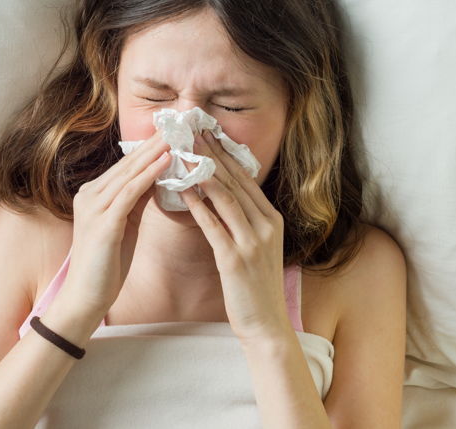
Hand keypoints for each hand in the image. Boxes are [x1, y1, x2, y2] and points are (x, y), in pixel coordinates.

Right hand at [62, 129, 171, 313]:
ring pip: (129, 173)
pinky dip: (148, 175)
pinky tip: (165, 162)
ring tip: (177, 134)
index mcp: (95, 194)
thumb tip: (157, 178)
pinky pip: (129, 192)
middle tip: (180, 122)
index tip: (174, 131)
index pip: (127, 164)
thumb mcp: (125, 225)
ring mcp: (94, 207)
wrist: (85, 298)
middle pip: (129, 162)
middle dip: (155, 142)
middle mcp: (90, 194)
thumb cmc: (106, 265)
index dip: (151, 147)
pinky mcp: (103, 223)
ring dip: (155, 152)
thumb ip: (136, 200)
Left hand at [180, 130, 291, 343]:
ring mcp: (253, 242)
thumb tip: (220, 194)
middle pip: (237, 181)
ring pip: (227, 198)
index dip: (226, 154)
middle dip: (213, 154)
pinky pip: (213, 225)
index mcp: (272, 219)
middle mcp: (266, 225)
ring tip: (185, 153)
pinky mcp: (235, 259)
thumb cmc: (255, 286)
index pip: (247, 178)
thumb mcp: (257, 246)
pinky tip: (182, 190)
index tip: (208, 133)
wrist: (265, 324)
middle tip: (192, 132)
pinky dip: (198, 205)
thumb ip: (244, 220)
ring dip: (204, 173)